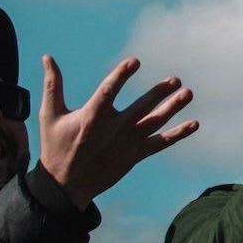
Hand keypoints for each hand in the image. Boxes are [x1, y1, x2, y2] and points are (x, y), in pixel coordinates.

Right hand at [38, 55, 196, 210]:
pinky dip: (178, 134)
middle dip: (159, 94)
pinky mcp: (135, 156)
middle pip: (141, 108)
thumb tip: (48, 57)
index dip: (121, 76)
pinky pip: (160, 144)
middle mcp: (113, 129)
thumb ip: (52, 86)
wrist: (65, 185)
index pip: (108, 92)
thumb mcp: (50, 116)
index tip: (135, 61)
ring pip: (154, 123)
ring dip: (173, 109)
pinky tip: (194, 123)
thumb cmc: (56, 146)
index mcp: (91, 117)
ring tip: (188, 94)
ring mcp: (126, 143)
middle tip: (176, 80)